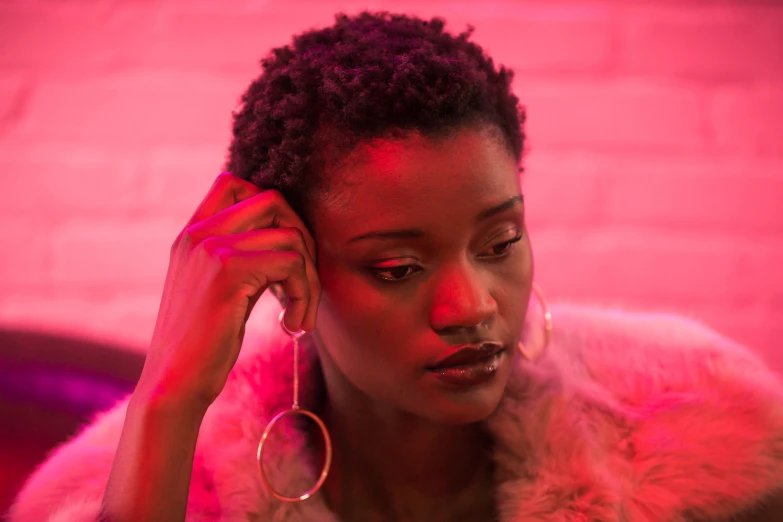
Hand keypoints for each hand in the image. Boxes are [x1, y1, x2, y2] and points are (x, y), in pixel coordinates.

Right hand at [136, 172, 320, 409]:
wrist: (173, 385)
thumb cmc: (202, 346)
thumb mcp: (216, 290)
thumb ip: (239, 258)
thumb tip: (288, 242)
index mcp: (191, 234)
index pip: (234, 183)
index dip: (272, 210)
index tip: (283, 256)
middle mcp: (198, 233)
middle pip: (272, 200)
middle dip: (303, 237)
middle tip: (304, 281)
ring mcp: (211, 247)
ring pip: (290, 234)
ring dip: (310, 276)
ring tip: (301, 313)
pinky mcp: (228, 271)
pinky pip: (292, 263)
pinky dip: (306, 294)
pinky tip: (293, 324)